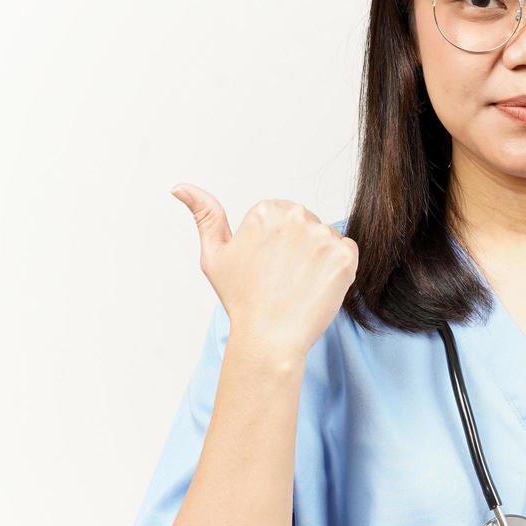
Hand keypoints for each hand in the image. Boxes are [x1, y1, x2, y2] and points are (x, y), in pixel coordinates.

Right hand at [171, 184, 357, 360]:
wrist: (269, 339)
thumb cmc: (241, 299)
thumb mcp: (214, 254)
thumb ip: (204, 214)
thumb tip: (179, 186)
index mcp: (266, 210)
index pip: (282, 218)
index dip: (274, 245)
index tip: (265, 267)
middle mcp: (296, 215)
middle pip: (306, 225)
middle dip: (298, 248)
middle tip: (282, 279)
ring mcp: (322, 236)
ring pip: (326, 240)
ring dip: (318, 259)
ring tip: (298, 285)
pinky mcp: (344, 256)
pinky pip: (347, 254)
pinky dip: (337, 270)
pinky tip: (317, 287)